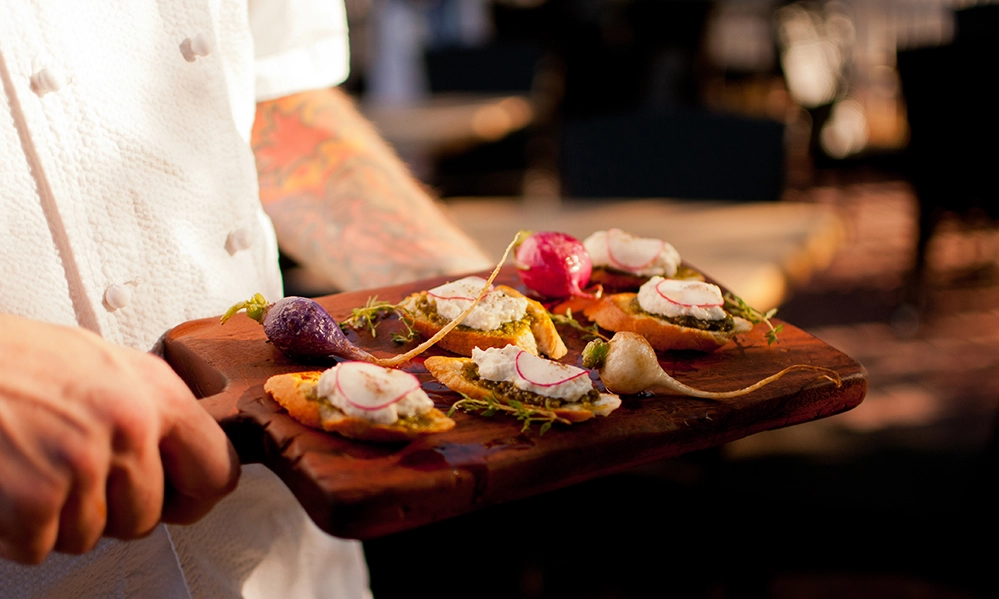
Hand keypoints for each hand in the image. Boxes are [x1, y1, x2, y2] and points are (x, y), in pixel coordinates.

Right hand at [0, 315, 239, 563]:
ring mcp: (84, 463)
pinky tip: (9, 485)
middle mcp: (130, 426)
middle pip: (146, 517)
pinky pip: (41, 548)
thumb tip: (177, 451)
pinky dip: (19, 532)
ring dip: (60, 519)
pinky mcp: (36, 497)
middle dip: (111, 512)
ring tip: (35, 468)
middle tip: (75, 479)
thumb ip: (148, 408)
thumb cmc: (15, 358)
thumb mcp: (106, 364)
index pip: (218, 472)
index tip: (175, 500)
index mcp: (158, 393)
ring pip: (92, 536)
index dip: (193, 497)